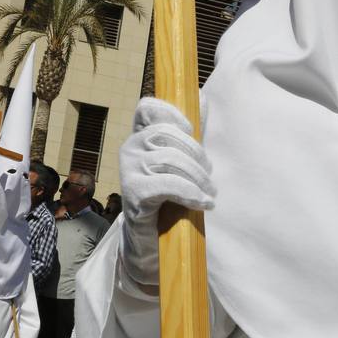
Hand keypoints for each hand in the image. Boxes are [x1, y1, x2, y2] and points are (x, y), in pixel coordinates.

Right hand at [118, 98, 214, 287]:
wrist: (153, 239)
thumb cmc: (168, 196)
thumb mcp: (181, 161)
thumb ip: (190, 133)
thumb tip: (202, 98)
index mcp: (139, 136)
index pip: (147, 108)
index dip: (171, 112)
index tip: (190, 130)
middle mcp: (129, 148)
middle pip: (166, 134)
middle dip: (195, 153)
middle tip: (209, 175)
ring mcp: (128, 170)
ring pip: (170, 159)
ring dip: (198, 178)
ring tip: (209, 193)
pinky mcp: (133, 193)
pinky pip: (167, 185)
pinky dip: (191, 193)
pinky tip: (203, 204)